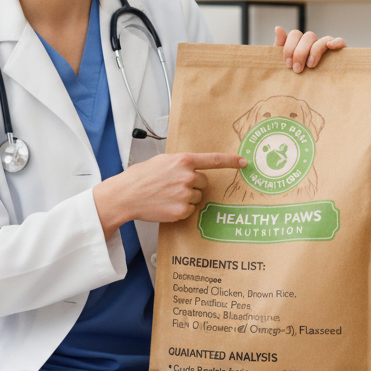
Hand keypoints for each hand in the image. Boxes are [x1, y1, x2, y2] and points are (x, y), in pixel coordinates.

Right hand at [93, 152, 245, 236]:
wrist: (126, 195)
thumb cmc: (140, 177)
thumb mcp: (162, 161)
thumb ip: (181, 164)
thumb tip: (193, 169)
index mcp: (183, 160)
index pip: (214, 160)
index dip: (231, 161)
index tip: (243, 162)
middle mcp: (188, 176)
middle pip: (203, 182)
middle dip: (192, 184)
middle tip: (173, 186)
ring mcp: (186, 194)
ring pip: (197, 197)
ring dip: (186, 197)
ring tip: (166, 195)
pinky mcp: (182, 210)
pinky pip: (190, 210)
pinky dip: (181, 209)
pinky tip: (166, 205)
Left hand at [275, 26, 346, 72]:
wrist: (312, 93)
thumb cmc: (297, 78)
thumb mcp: (285, 64)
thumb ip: (280, 47)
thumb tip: (278, 28)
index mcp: (300, 44)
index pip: (295, 34)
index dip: (290, 47)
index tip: (288, 64)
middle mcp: (314, 43)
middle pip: (308, 36)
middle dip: (300, 53)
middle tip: (297, 69)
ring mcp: (327, 47)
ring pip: (323, 39)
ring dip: (315, 51)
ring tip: (310, 66)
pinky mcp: (340, 52)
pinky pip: (340, 41)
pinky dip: (336, 42)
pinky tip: (330, 46)